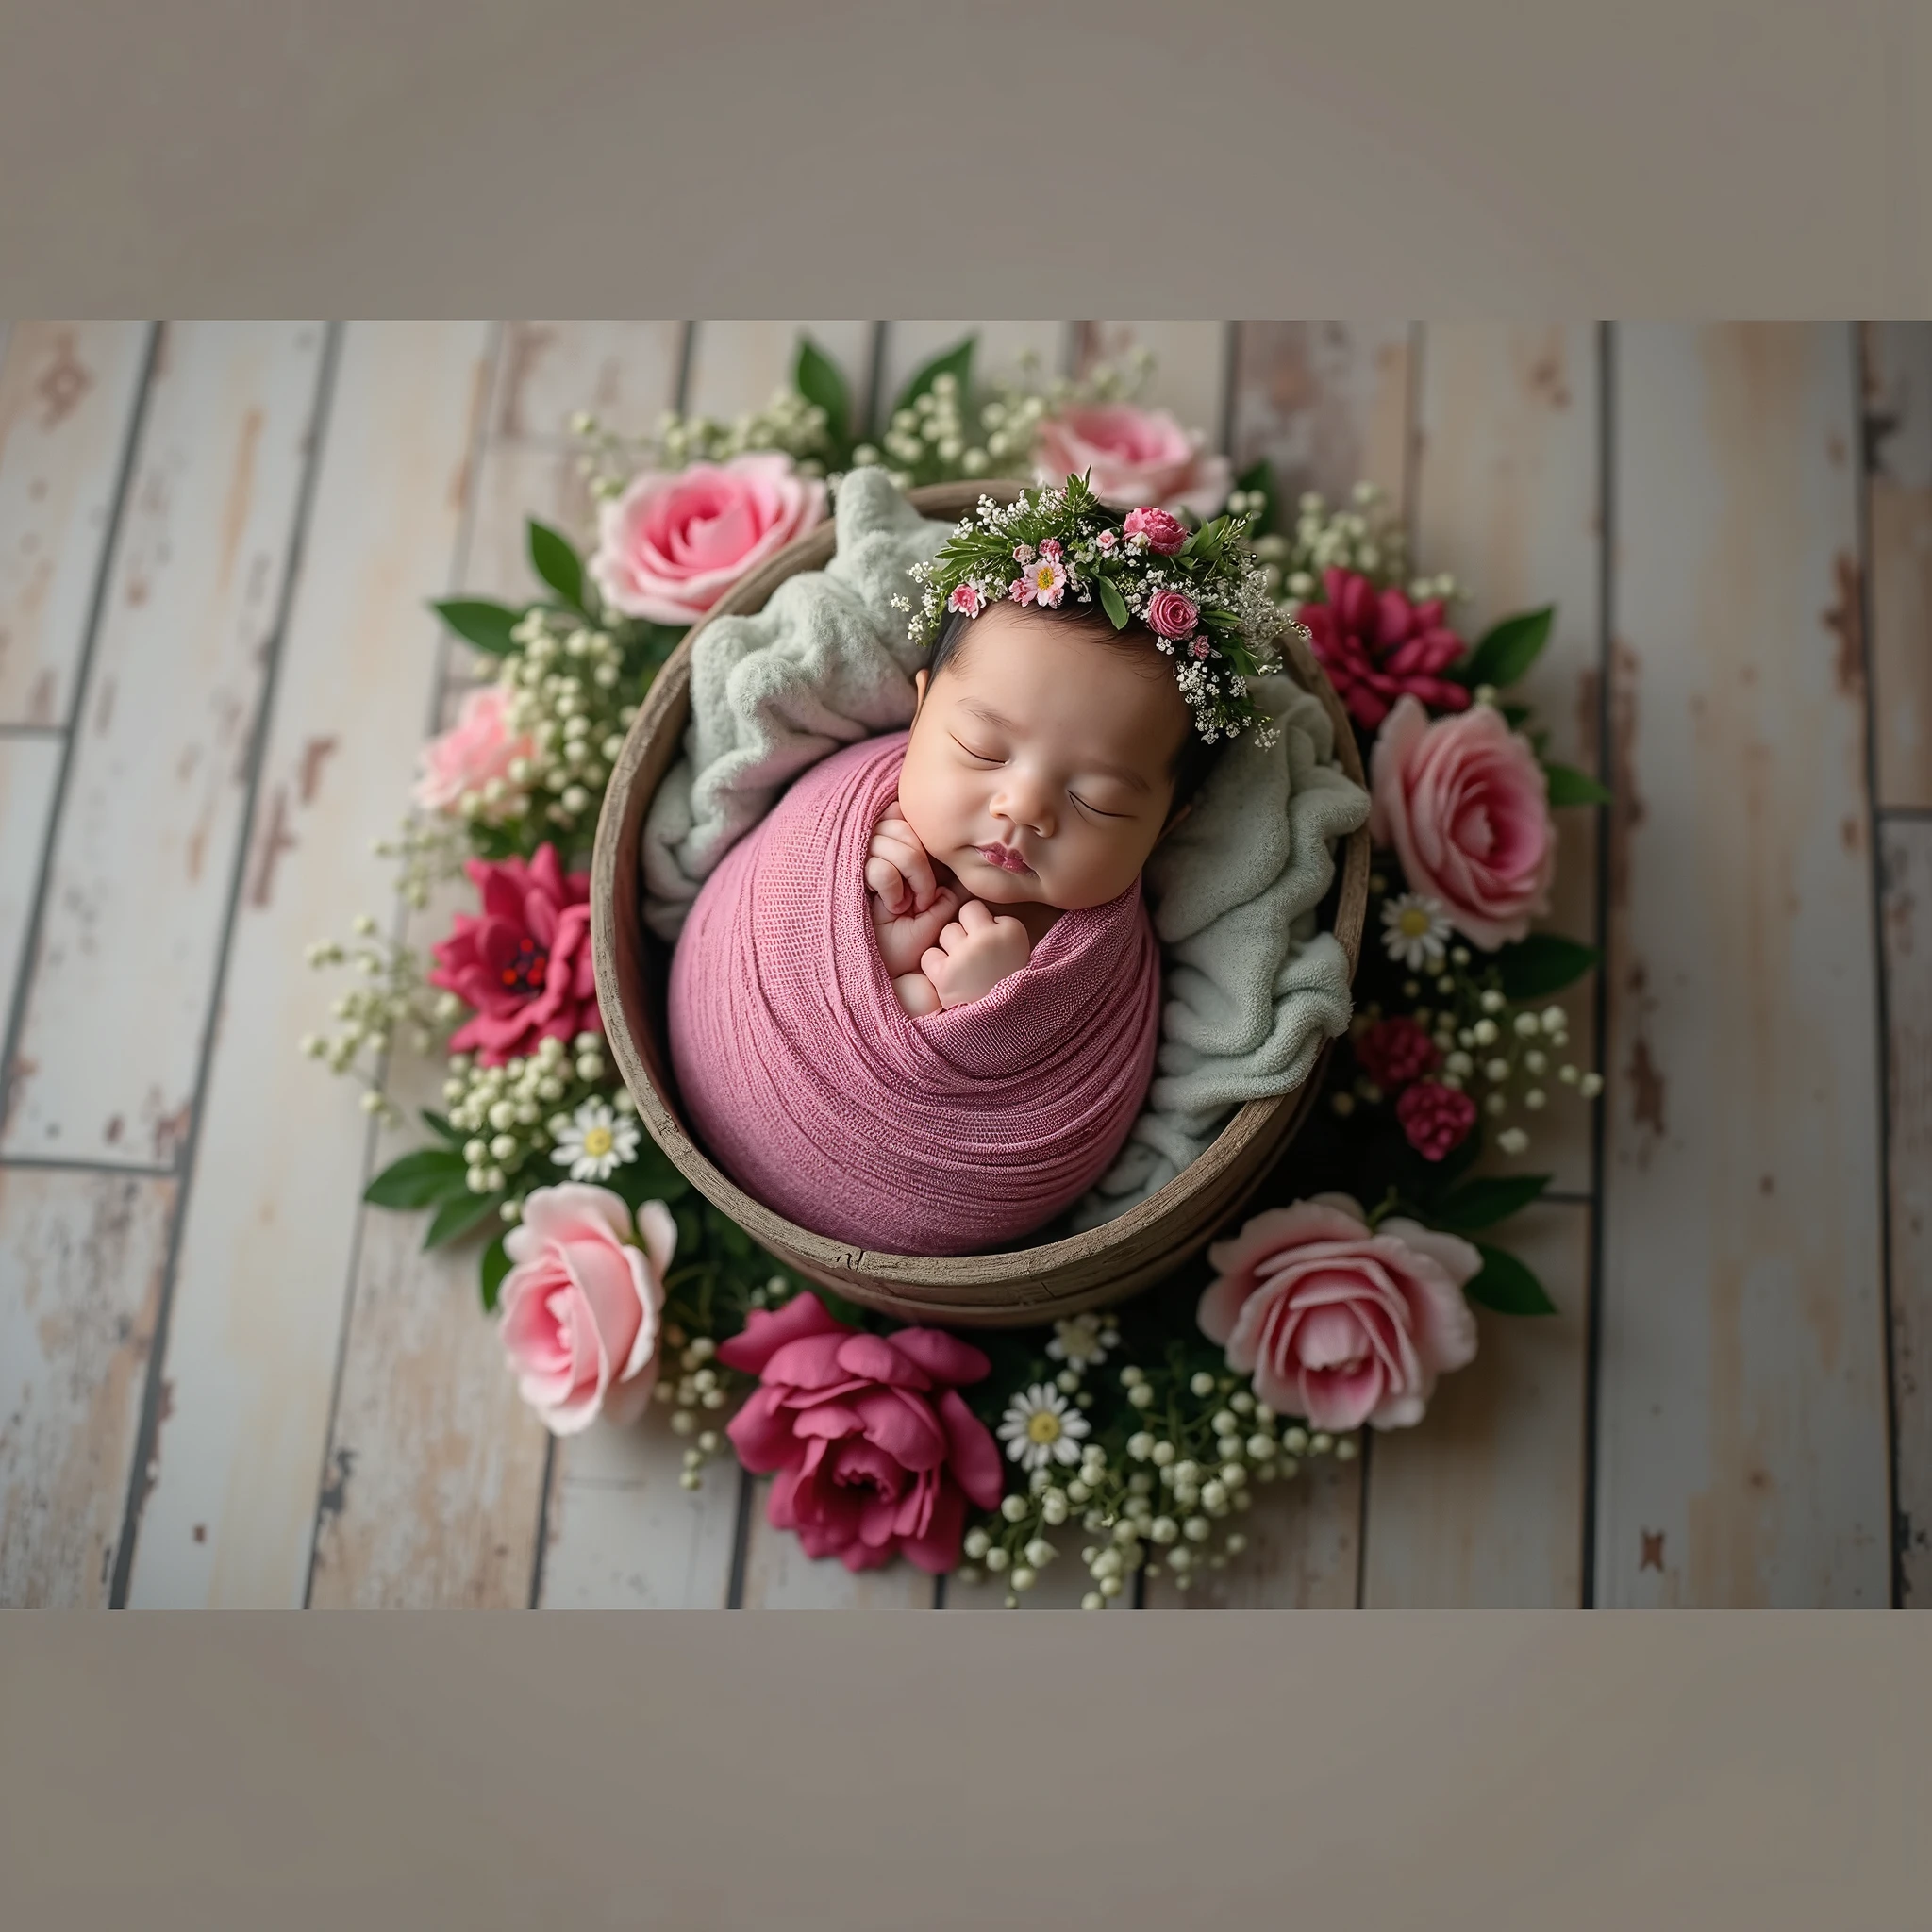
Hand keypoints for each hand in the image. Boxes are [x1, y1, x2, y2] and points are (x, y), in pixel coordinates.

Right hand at [868, 804, 961, 976]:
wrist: (887, 968)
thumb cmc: (910, 939)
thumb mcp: (941, 907)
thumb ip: (948, 876)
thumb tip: (958, 847)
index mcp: (895, 846)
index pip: (906, 816)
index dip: (921, 843)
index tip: (928, 882)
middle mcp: (875, 845)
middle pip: (905, 828)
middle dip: (920, 866)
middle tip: (921, 900)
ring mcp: (859, 858)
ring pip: (892, 845)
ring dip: (908, 877)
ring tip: (904, 904)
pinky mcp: (848, 875)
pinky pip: (879, 868)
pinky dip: (892, 889)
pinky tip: (889, 906)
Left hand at [920, 898, 1031, 1008]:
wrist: (1005, 1026)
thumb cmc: (1007, 984)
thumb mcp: (1015, 948)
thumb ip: (996, 925)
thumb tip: (962, 899)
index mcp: (1012, 929)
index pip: (979, 909)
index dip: (980, 926)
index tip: (989, 947)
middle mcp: (989, 938)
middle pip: (963, 914)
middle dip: (965, 931)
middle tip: (974, 957)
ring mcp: (966, 955)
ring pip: (946, 933)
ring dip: (950, 949)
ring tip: (964, 971)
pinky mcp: (946, 975)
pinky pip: (929, 955)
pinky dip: (935, 968)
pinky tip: (950, 980)